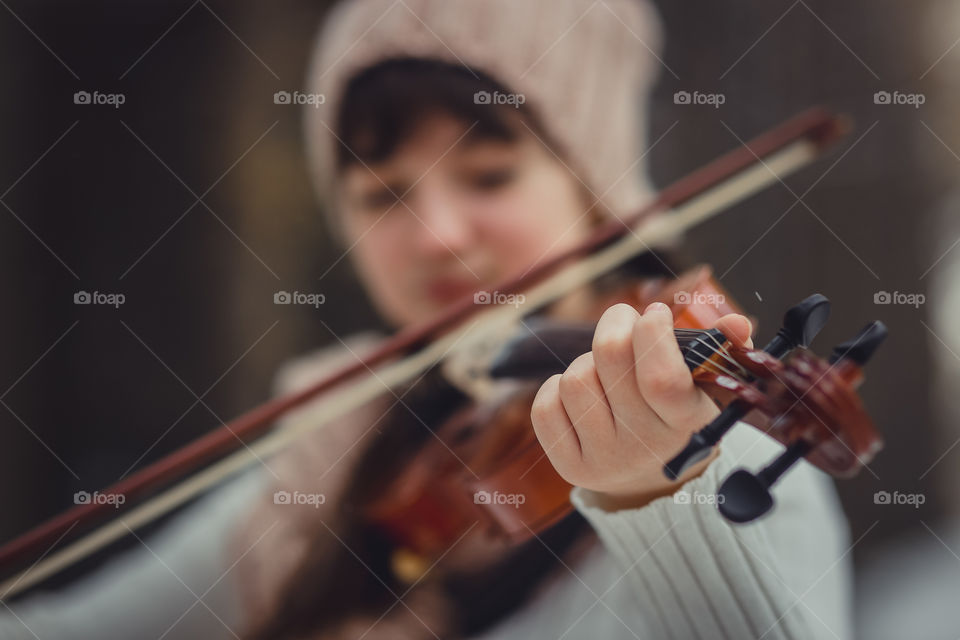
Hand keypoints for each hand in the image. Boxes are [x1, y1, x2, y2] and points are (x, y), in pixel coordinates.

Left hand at [530, 301, 752, 507]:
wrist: (653, 476)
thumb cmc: (677, 414)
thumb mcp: (707, 387)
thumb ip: (722, 351)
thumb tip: (737, 324)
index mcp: (686, 424)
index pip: (660, 378)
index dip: (651, 334)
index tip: (655, 313)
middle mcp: (645, 447)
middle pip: (608, 360)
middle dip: (615, 325)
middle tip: (625, 320)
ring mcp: (604, 461)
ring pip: (574, 379)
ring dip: (587, 362)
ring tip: (606, 372)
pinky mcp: (570, 468)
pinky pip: (544, 406)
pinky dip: (556, 388)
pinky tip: (582, 395)